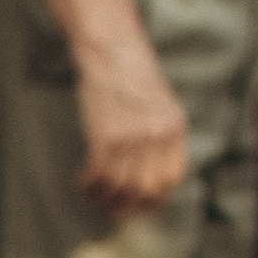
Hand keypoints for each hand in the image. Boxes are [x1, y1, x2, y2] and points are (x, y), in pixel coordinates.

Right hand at [75, 46, 190, 214]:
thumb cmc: (129, 75)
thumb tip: (147, 172)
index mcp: (175, 128)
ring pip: (120, 186)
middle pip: (146, 190)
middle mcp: (158, 136)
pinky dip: (89, 184)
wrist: (111, 49)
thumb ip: (159, 134)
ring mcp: (133, 136)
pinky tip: (82, 181)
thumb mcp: (159, 104)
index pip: (171, 179)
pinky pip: (99, 173)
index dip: (153, 199)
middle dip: (126, 206)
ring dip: (102, 197)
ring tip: (92, 194)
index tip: (136, 204)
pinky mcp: (107, 134)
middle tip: (110, 208)